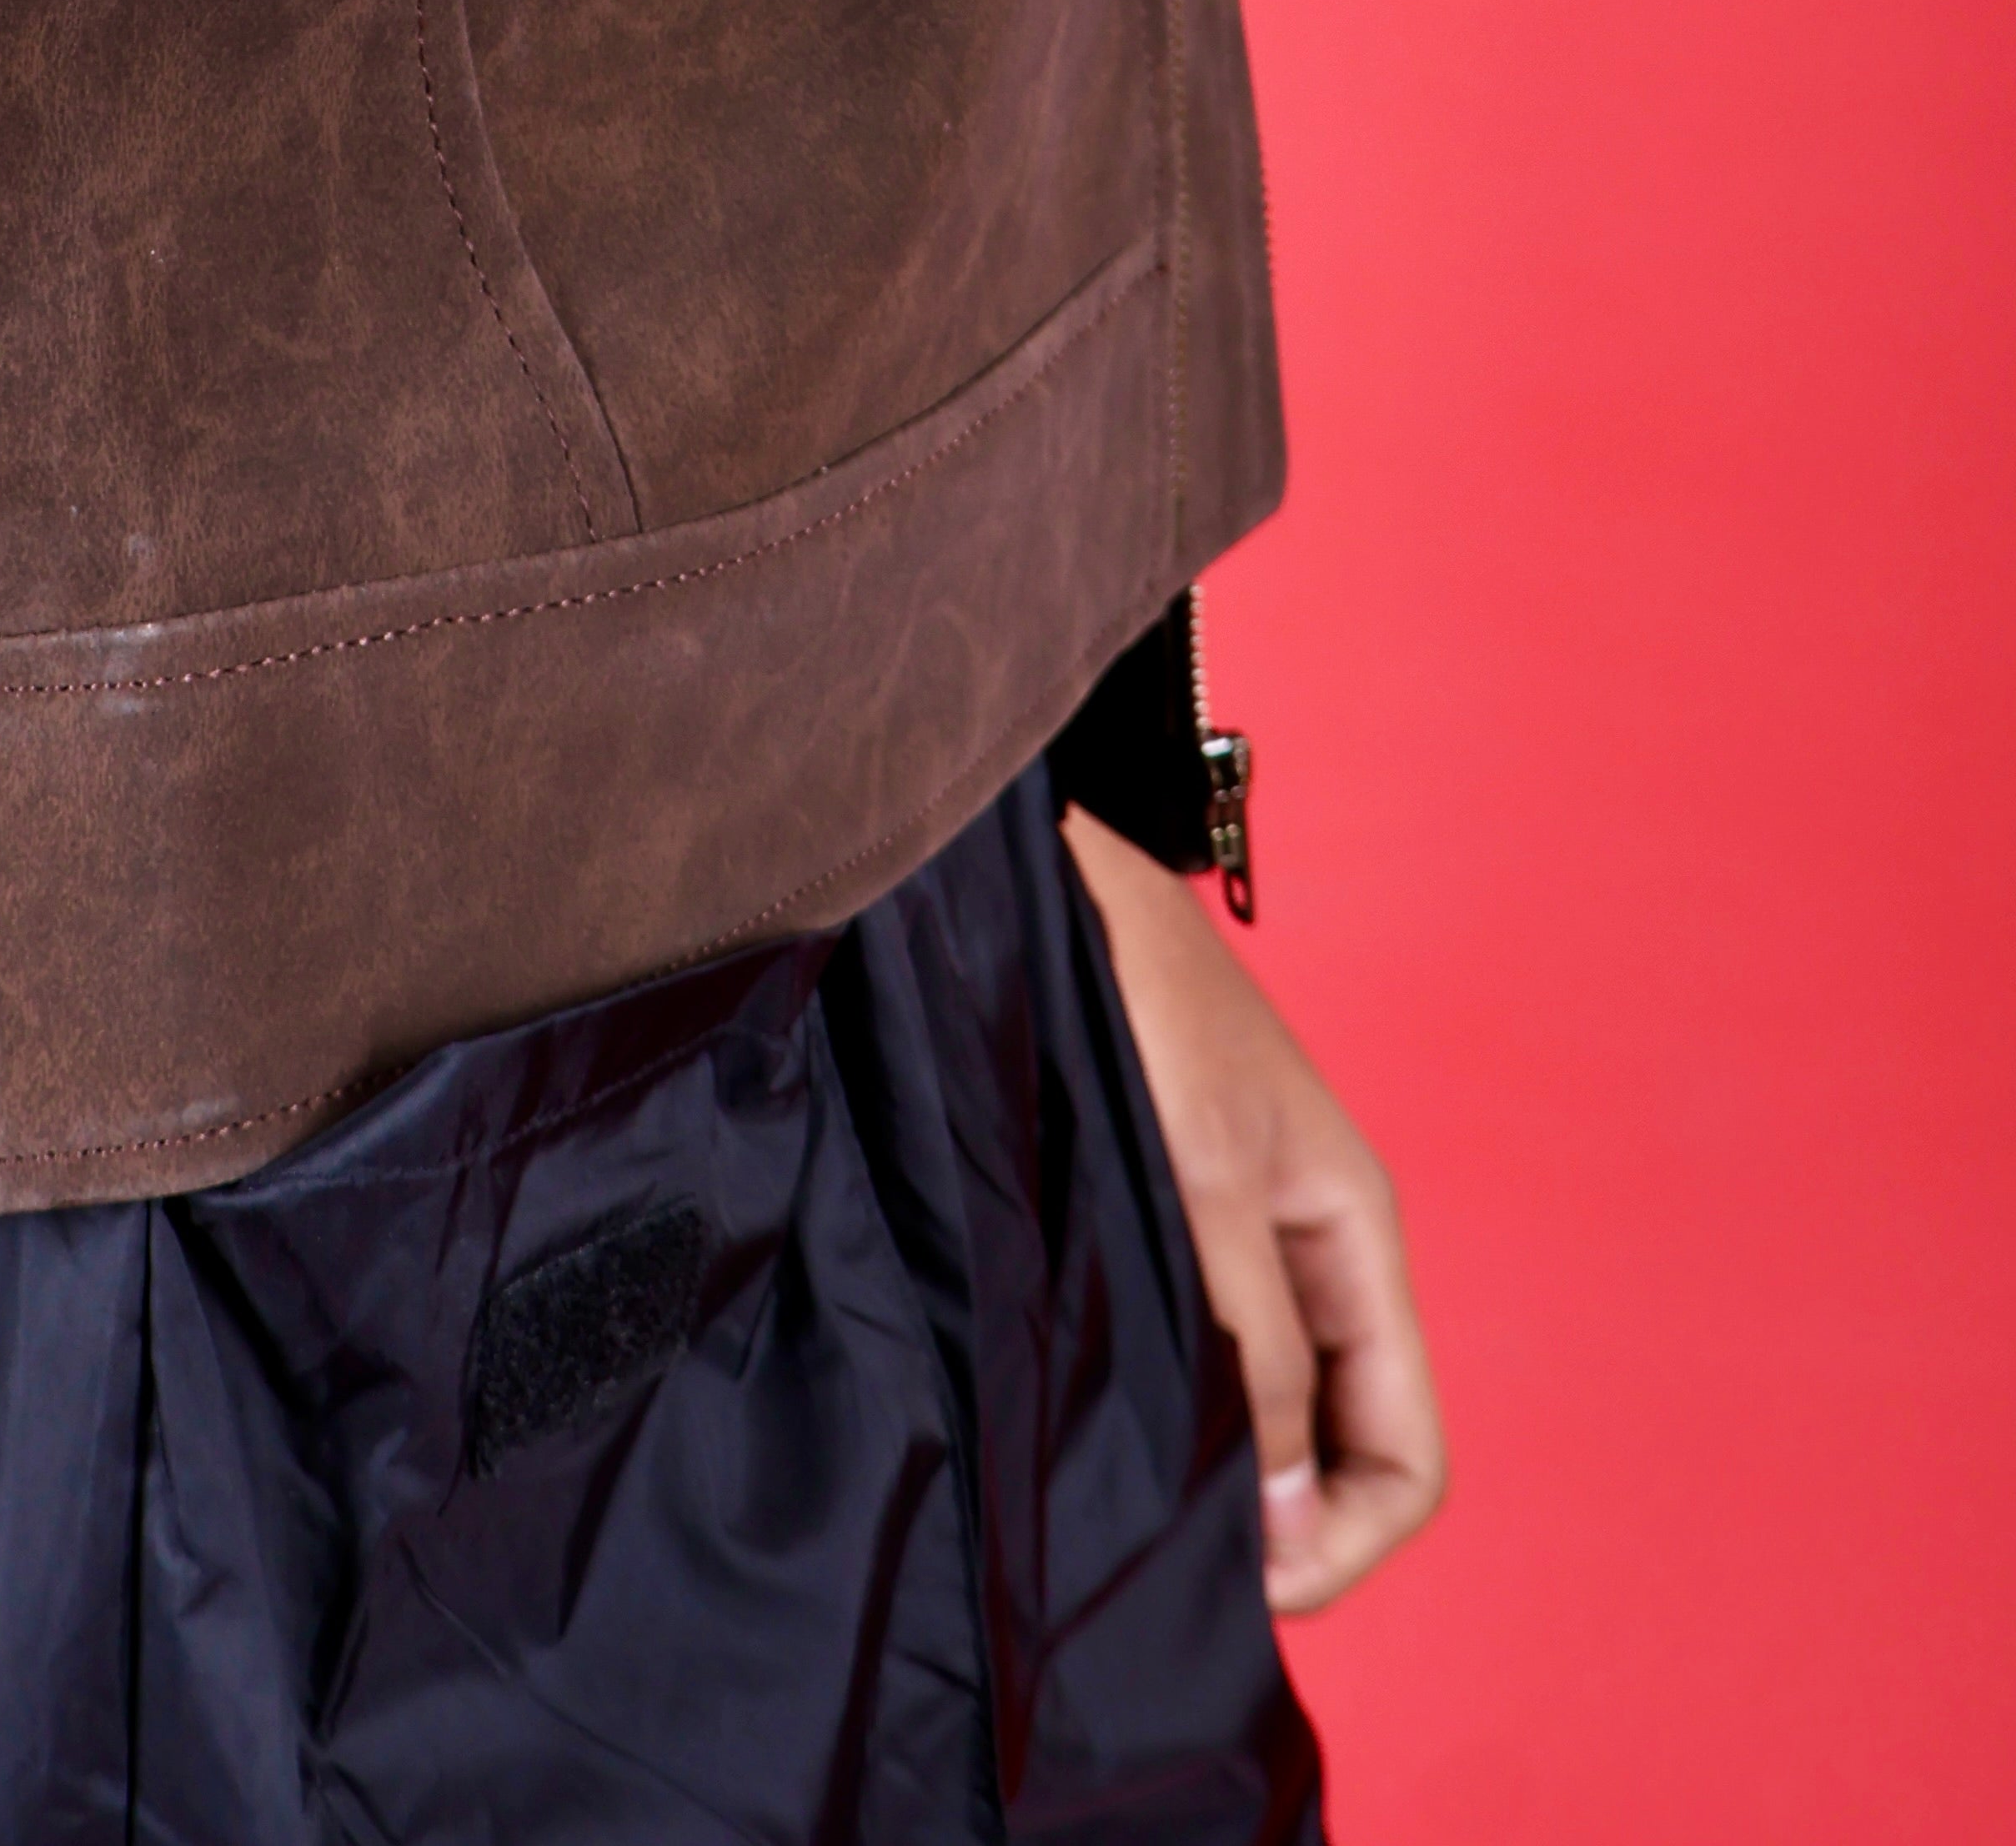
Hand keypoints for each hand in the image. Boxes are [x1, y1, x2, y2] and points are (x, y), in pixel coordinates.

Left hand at [1062, 809, 1448, 1615]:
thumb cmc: (1135, 997)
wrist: (1051, 882)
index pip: (1407, 1454)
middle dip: (1282, 1524)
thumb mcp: (1199, 1175)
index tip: (1239, 1575)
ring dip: (1223, 1471)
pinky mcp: (1174, 1220)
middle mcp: (1314, 1251)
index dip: (1340, 1538)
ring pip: (1270, 1410)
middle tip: (1168, 1558)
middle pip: (1343, 1448)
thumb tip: (1279, 1510)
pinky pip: (1208, 1353)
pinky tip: (1107, 1423)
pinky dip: (1177, 1410)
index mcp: (1354, 1236)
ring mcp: (1246, 1237)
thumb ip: (1248, 1338)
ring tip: (1130, 1504)